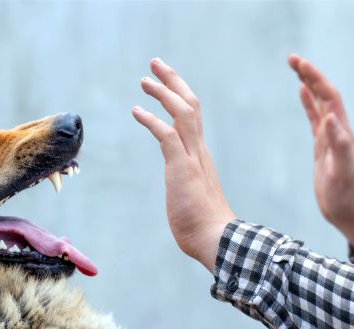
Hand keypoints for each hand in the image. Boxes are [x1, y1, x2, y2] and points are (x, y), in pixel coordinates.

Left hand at [132, 58, 234, 272]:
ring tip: (145, 80)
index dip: (179, 95)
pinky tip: (136, 110)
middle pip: (190, 104)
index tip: (166, 82)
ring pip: (182, 112)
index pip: (192, 116)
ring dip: (163, 93)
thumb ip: (187, 185)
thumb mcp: (191, 197)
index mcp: (200, 155)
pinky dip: (151, 120)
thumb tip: (183, 192)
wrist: (217, 240)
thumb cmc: (204, 226)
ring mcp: (192, 158)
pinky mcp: (182, 168)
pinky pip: (166, 135)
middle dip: (173, 81)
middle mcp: (198, 150)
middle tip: (156, 64)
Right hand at [288, 54, 353, 247]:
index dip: (315, 78)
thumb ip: (339, 144)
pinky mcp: (323, 146)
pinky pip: (314, 118)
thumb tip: (330, 116)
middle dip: (309, 74)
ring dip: (308, 84)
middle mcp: (337, 130)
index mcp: (341, 132)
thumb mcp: (342, 171)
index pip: (329, 97)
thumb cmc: (346, 195)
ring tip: (295, 67)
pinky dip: (308, 103)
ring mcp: (329, 137)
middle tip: (291, 58)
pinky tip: (302, 94)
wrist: (350, 211)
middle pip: (324, 94)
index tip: (299, 64)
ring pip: (319, 103)